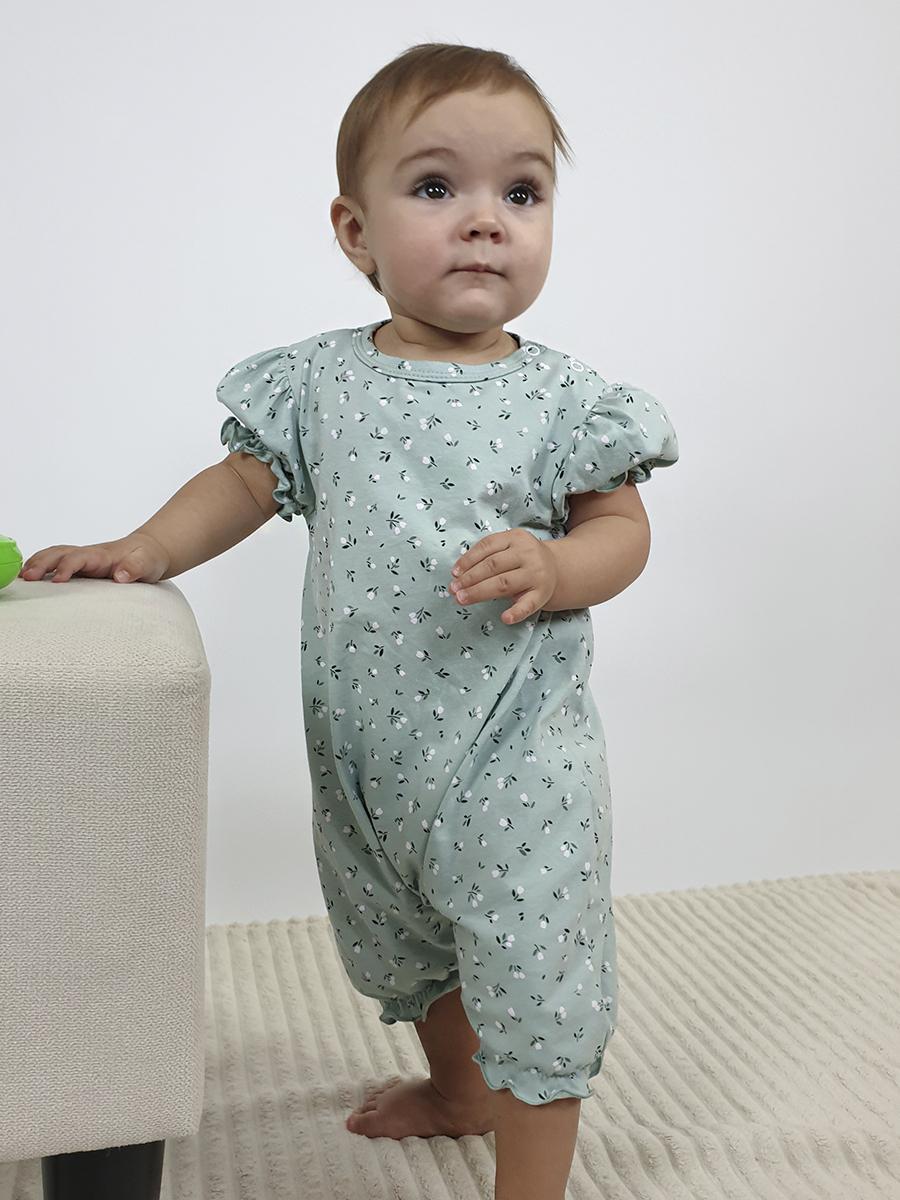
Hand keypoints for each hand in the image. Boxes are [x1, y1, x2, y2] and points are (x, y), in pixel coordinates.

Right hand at [18, 532, 170, 583]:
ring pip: (54, 555)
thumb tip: (120, 576)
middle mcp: (89, 554)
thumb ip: (136, 568)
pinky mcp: (81, 565)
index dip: (67, 568)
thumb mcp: (148, 563)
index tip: (57, 580)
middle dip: (42, 564)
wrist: (150, 551)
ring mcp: (83, 558)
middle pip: (60, 553)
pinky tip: (29, 575)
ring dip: (36, 563)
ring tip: (21, 577)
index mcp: (102, 555)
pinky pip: (57, 561)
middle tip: (26, 578)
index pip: (79, 558)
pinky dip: (40, 565)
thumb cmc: (148, 558)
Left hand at [448, 528, 558, 624]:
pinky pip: (528, 605)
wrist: (558, 568)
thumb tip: (458, 574)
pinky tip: (504, 618)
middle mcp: (527, 554)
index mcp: (516, 538)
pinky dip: (516, 612)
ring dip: (480, 592)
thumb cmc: (523, 559)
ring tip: (462, 599)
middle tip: (453, 589)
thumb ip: (487, 556)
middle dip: (470, 578)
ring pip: (504, 583)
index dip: (468, 560)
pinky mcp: (542, 594)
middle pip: (493, 566)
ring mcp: (536, 574)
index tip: (454, 573)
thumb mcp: (509, 547)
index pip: (487, 546)